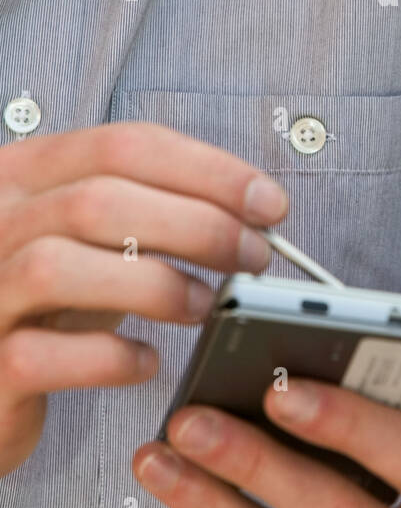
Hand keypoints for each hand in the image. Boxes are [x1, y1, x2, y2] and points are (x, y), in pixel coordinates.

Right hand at [0, 122, 287, 476]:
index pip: (124, 145)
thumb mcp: (93, 237)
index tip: (268, 202)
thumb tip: (253, 209)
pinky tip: (145, 362)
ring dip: (154, 284)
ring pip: (57, 267)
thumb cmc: (46, 302)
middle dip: (197, 225)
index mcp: (25, 173)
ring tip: (204, 305)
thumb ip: (151, 211)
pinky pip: (40, 355)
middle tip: (254, 256)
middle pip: (99, 201)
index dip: (207, 170)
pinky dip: (107, 357)